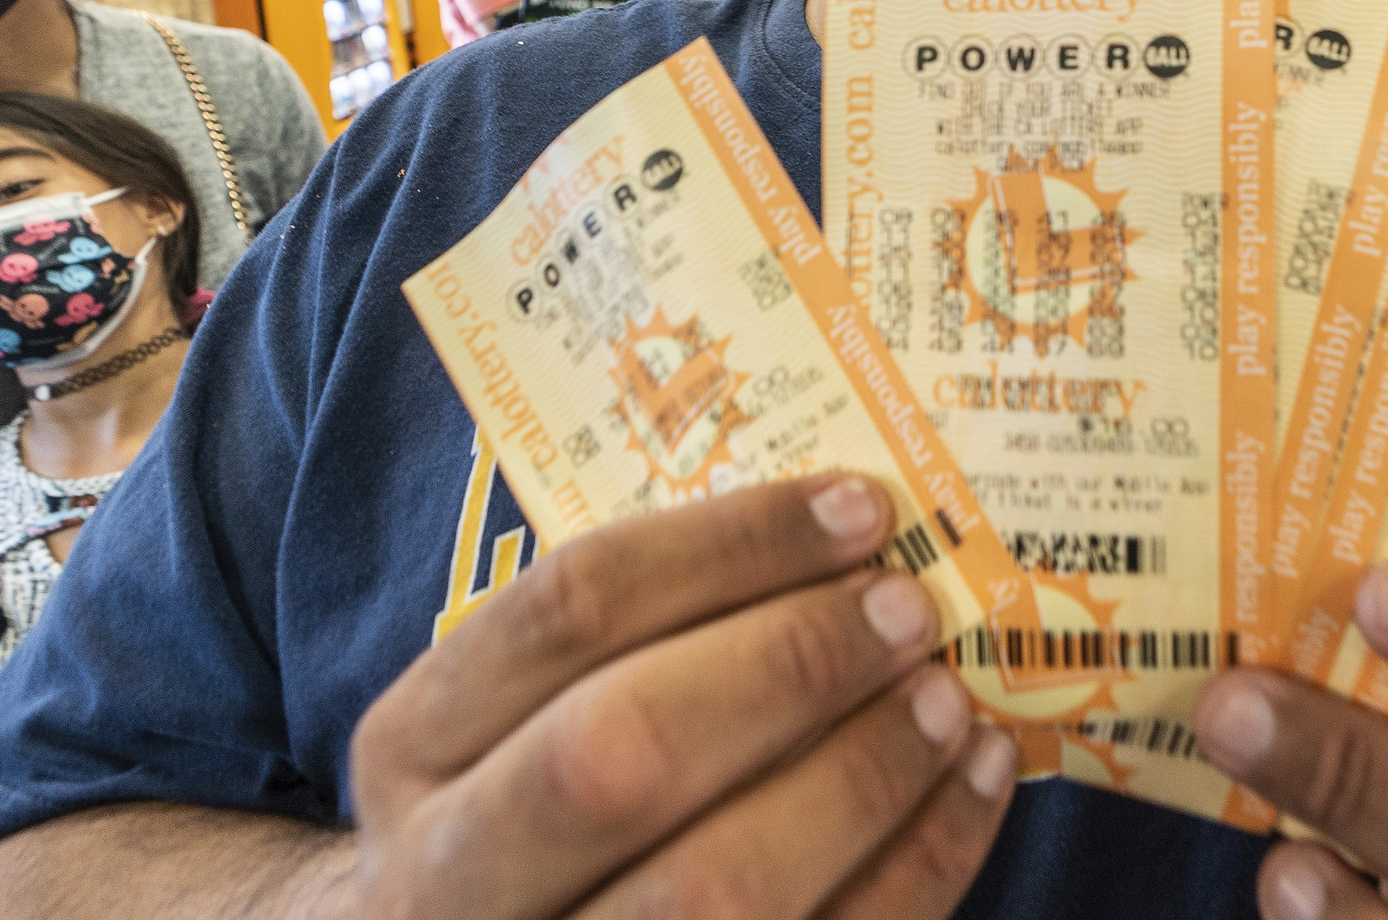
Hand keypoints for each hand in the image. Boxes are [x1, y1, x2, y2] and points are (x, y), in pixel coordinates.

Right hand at [344, 474, 1014, 918]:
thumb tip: (853, 535)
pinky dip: (921, 864)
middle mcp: (445, 879)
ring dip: (863, 777)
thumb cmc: (541, 813)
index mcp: (411, 749)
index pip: (567, 611)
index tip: (861, 507)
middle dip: (788, 667)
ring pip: (712, 891)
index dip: (729, 547)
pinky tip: (975, 783)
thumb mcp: (524, 717)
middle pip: (619, 753)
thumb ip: (642, 639)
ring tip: (951, 702)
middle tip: (910, 613)